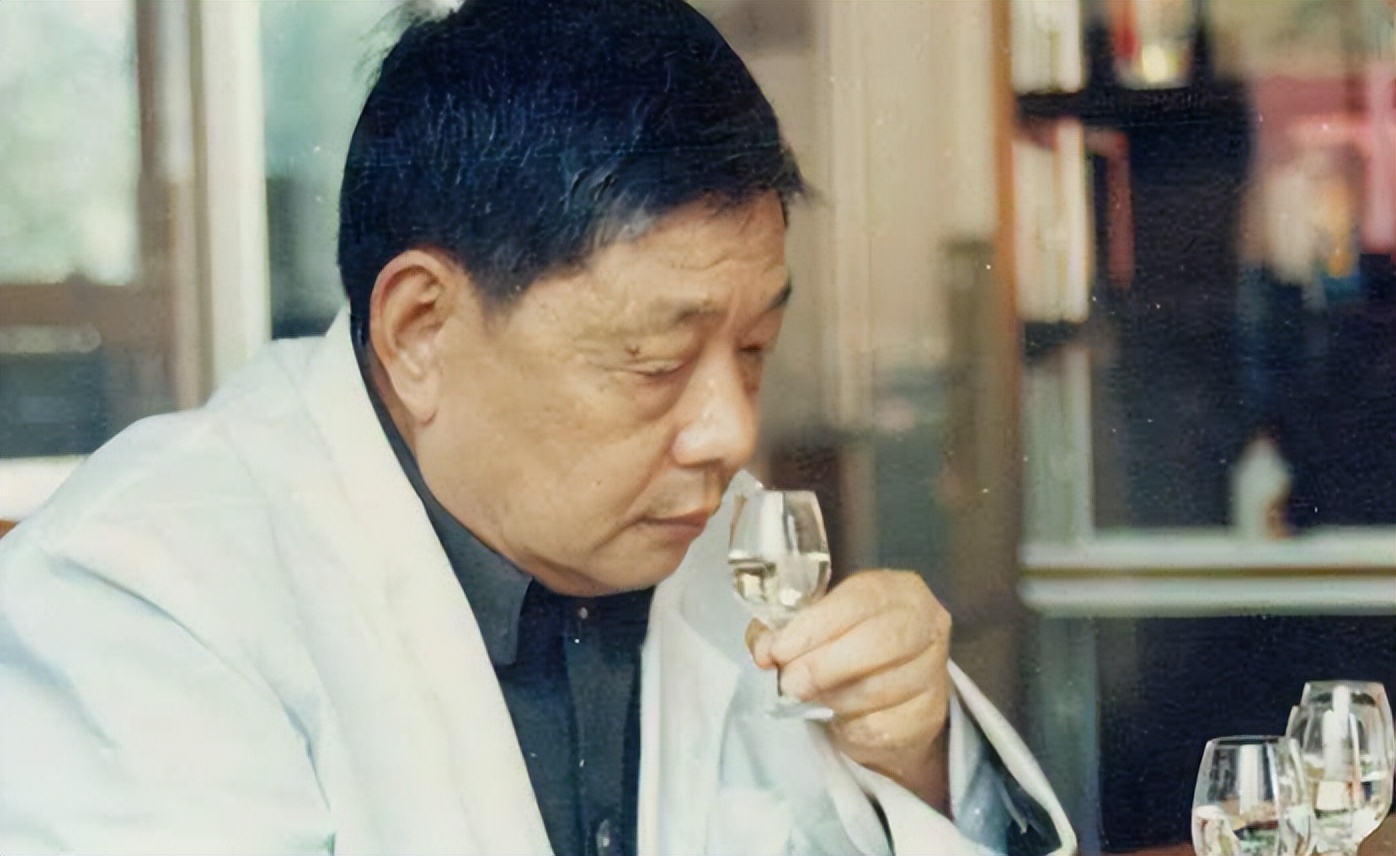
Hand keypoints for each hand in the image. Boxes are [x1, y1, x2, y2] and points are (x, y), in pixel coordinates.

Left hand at [747, 570, 952, 810]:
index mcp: (896, 588)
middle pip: (879, 641)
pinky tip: (841, 716)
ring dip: (835, 696)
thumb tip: (764, 649)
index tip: (779, 649)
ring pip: (881, 686)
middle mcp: (925, 621)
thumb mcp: (814, 628)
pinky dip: (853, 722)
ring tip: (810, 697)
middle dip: (825, 664)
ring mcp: (934, 668)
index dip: (814, 626)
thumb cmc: (847, 651)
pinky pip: (886, 721)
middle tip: (790, 682)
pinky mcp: (931, 712)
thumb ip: (784, 631)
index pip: (858, 600)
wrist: (885, 702)